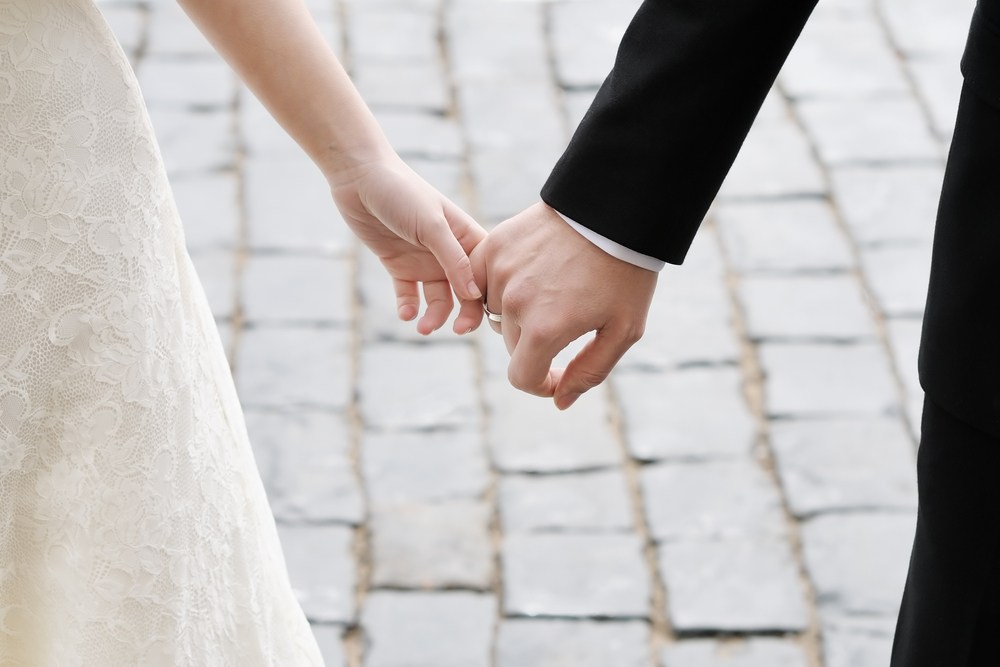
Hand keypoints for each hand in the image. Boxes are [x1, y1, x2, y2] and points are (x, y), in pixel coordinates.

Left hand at [329, 154, 486, 334]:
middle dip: (464, 313)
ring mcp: (424, 260)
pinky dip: (409, 307)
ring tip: (423, 327)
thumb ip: (454, 260)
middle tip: (457, 331)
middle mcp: (449, 252)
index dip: (488, 296)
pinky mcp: (399, 266)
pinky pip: (409, 295)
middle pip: (466, 292)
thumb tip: (475, 294)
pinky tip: (405, 314)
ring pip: (439, 298)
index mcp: (466, 236)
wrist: (359, 178)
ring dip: (435, 315)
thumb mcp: (432, 225)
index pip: (486, 273)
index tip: (484, 317)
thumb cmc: (402, 192)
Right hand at [470, 202, 656, 408]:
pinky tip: (521, 280)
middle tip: (567, 321)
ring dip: (516, 314)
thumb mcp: (623, 330)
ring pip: (496, 314)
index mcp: (546, 328)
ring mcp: (500, 271)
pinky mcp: (495, 246)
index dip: (541, 384)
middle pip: (512, 345)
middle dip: (536, 345)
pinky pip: (481, 281)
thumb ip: (590, 372)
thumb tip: (559, 401)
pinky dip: (495, 287)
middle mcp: (514, 302)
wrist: (615, 210)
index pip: (521, 376)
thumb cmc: (625, 272)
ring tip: (552, 292)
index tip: (557, 375)